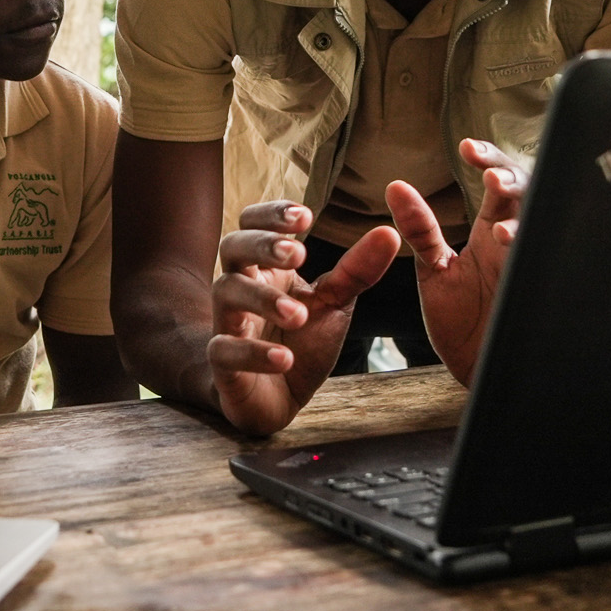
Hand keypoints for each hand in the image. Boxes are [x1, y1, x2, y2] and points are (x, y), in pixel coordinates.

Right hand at [207, 201, 398, 435]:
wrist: (281, 397)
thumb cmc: (303, 340)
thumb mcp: (335, 302)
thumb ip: (357, 270)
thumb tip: (389, 232)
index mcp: (265, 265)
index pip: (253, 223)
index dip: (272, 214)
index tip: (306, 217)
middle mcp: (240, 284)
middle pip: (233, 246)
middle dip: (263, 245)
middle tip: (298, 254)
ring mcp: (228, 322)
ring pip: (227, 292)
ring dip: (263, 298)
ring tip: (298, 314)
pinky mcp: (222, 364)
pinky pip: (223, 350)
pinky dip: (253, 353)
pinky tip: (284, 358)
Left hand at [389, 138, 526, 384]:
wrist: (479, 374)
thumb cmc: (464, 322)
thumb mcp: (435, 271)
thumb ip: (419, 230)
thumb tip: (395, 187)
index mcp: (491, 231)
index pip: (498, 182)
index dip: (489, 159)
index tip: (466, 148)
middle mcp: (516, 244)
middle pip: (530, 195)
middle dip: (515, 182)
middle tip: (492, 180)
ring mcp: (530, 269)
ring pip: (544, 231)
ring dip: (527, 228)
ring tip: (501, 232)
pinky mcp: (539, 296)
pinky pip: (550, 272)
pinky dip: (538, 263)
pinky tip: (517, 259)